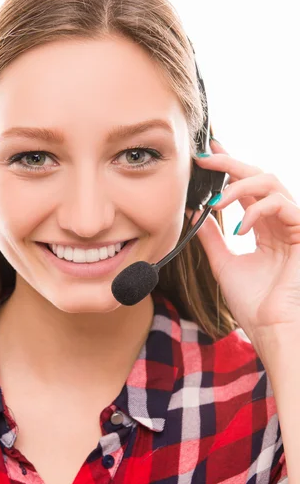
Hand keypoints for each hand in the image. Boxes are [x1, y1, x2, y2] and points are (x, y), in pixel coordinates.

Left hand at [186, 138, 299, 359]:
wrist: (270, 330)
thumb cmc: (253, 303)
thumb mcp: (224, 263)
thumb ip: (212, 237)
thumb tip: (194, 213)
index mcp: (264, 227)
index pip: (246, 188)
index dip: (229, 167)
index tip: (206, 153)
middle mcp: (279, 221)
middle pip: (258, 176)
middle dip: (231, 162)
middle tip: (205, 155)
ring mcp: (293, 225)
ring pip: (271, 183)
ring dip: (240, 185)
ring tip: (216, 200)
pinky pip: (281, 204)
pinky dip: (257, 210)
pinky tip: (239, 227)